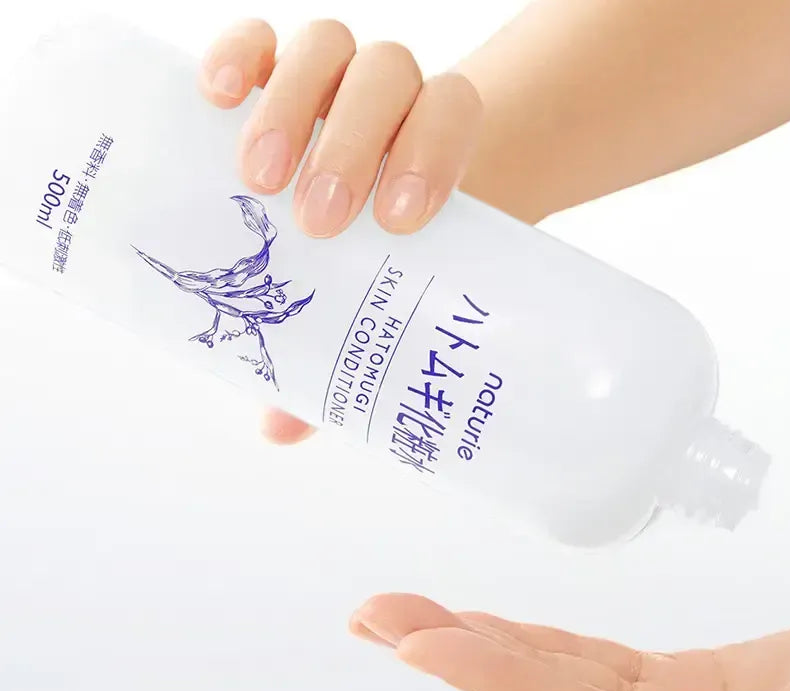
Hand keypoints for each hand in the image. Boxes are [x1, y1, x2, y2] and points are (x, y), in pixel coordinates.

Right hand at [199, 19, 482, 444]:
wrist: (380, 193)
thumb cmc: (385, 255)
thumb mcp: (377, 295)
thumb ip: (343, 348)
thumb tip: (280, 429)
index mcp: (440, 144)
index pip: (452, 111)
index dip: (431, 152)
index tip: (397, 221)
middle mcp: (395, 100)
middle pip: (386, 79)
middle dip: (352, 145)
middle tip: (317, 221)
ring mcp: (336, 79)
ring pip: (328, 49)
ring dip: (292, 107)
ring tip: (258, 180)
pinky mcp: (275, 69)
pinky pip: (261, 36)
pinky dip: (239, 53)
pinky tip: (214, 95)